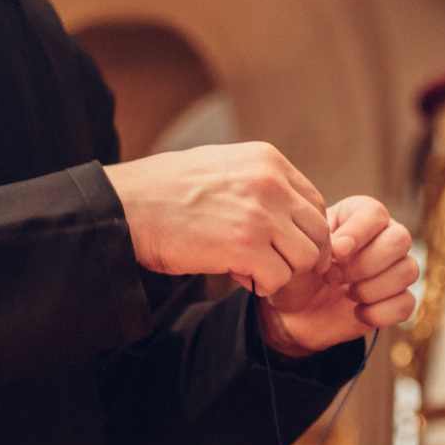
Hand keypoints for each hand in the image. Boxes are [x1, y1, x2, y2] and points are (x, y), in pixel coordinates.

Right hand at [105, 143, 328, 293]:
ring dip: (283, 270)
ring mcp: (260, 214)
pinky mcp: (245, 246)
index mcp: (267, 160)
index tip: (287, 245)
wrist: (125, 207)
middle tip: (277, 265)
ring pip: (305, 257)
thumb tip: (285, 209)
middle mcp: (271, 183)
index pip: (315, 202)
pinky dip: (263, 284)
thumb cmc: (164, 191)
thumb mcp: (220, 167)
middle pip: (319, 231)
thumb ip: (257, 182)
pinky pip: (279, 277)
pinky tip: (242, 277)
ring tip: (253, 269)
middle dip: (302, 255)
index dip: (305, 230)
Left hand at [257, 197, 418, 354]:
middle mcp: (385, 237)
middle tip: (334, 277)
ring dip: (372, 288)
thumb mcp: (299, 252)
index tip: (335, 253)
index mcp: (360, 216)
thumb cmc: (298, 271)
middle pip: (400, 239)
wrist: (295, 311)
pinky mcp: (398, 300)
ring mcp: (395, 269)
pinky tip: (357, 312)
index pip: (376, 213)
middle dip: (365, 264)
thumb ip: (319, 241)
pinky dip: (379, 313)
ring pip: (408, 271)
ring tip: (346, 294)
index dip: (357, 233)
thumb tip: (344, 248)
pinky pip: (406, 304)